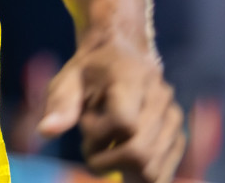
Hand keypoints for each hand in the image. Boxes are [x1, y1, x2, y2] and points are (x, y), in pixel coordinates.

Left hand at [38, 36, 185, 182]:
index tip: (84, 129)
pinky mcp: (179, 135)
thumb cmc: (91, 70)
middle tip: (92, 148)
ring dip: (123, 168)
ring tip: (109, 146)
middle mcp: (160, 97)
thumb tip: (46, 132)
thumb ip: (60, 104)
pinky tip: (123, 157)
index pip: (124, 123)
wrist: (124, 54)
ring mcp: (174, 117)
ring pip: (152, 169)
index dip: (98, 137)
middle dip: (108, 160)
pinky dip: (139, 174)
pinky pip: (163, 173)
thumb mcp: (69, 79)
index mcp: (132, 77)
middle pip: (139, 153)